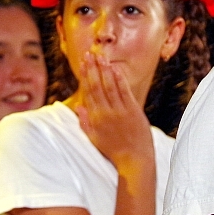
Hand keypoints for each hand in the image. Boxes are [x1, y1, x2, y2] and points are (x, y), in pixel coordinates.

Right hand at [73, 51, 153, 169]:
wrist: (134, 160)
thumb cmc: (114, 151)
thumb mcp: (94, 139)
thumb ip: (85, 122)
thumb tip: (79, 107)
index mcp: (95, 119)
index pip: (88, 92)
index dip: (84, 76)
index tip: (82, 64)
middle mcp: (105, 113)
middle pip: (97, 86)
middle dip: (92, 68)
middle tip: (88, 54)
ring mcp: (120, 111)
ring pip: (110, 86)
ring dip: (104, 70)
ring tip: (100, 56)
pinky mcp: (133, 111)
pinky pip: (124, 91)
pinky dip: (119, 79)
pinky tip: (115, 68)